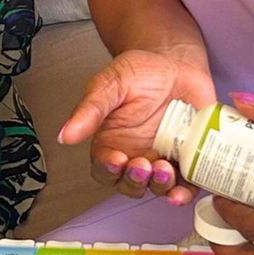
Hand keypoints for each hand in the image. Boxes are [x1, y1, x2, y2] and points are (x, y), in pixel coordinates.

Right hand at [58, 45, 216, 201]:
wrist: (178, 63)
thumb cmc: (142, 73)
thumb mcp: (112, 83)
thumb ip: (91, 109)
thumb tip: (66, 134)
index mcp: (112, 143)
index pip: (104, 168)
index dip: (108, 169)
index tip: (116, 160)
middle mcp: (135, 156)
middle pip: (129, 183)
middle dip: (135, 180)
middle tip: (142, 165)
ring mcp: (162, 160)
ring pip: (157, 187)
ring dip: (159, 185)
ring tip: (163, 169)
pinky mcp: (187, 159)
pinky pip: (186, 184)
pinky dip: (185, 192)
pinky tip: (182, 190)